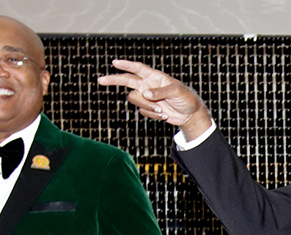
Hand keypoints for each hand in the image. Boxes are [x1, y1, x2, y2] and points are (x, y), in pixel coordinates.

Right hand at [98, 59, 212, 138]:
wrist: (189, 114)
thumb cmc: (186, 98)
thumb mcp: (176, 92)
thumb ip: (160, 91)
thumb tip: (145, 92)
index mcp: (154, 77)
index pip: (138, 69)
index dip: (127, 65)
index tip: (115, 62)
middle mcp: (147, 85)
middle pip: (127, 81)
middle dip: (114, 80)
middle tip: (101, 80)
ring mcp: (147, 97)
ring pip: (135, 100)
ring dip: (147, 107)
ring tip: (162, 111)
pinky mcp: (148, 108)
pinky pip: (142, 111)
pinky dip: (152, 115)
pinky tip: (163, 115)